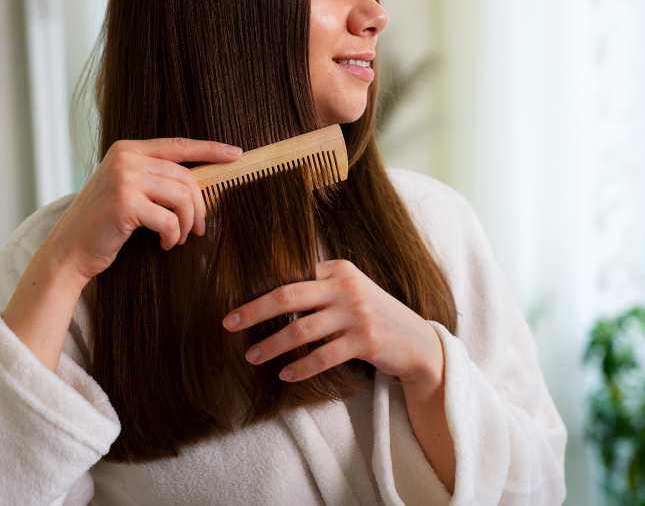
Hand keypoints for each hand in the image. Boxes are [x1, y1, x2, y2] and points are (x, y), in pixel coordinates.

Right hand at [2, 137, 239, 370]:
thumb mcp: (127, 190)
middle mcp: (126, 158)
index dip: (210, 149)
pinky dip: (173, 236)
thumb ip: (154, 179)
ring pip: (182, 197)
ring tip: (178, 238)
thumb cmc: (102, 224)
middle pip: (185, 177)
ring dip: (187, 223)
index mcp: (127, 150)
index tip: (235, 153)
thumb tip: (198, 184)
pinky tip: (164, 244)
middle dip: (199, 206)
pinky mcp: (126, 203)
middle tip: (200, 228)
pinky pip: (170, 219)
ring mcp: (125, 178)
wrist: (69, 249)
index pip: (178, 145)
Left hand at [222, 259, 455, 492]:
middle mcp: (346, 287)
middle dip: (254, 310)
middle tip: (229, 323)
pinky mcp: (365, 340)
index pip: (290, 277)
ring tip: (253, 356)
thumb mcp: (348, 291)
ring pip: (302, 330)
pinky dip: (301, 367)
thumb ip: (318, 286)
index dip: (260, 291)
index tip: (236, 305)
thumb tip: (268, 293)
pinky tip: (285, 375)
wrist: (416, 341)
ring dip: (272, 345)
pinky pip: (323, 356)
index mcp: (337, 269)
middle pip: (288, 296)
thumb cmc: (372, 315)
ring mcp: (357, 313)